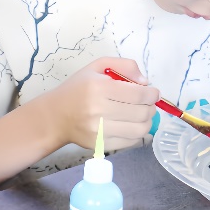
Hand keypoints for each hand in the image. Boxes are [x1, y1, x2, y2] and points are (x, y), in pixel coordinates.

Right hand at [39, 57, 158, 151]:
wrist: (55, 116)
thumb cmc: (77, 89)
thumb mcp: (96, 67)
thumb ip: (123, 65)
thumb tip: (145, 82)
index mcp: (98, 87)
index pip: (138, 93)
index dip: (152, 94)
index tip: (153, 93)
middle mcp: (98, 110)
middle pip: (141, 112)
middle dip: (151, 108)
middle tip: (148, 104)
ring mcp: (98, 130)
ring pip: (139, 130)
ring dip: (147, 122)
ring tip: (143, 116)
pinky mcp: (99, 144)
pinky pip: (130, 142)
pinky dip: (137, 135)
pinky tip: (133, 126)